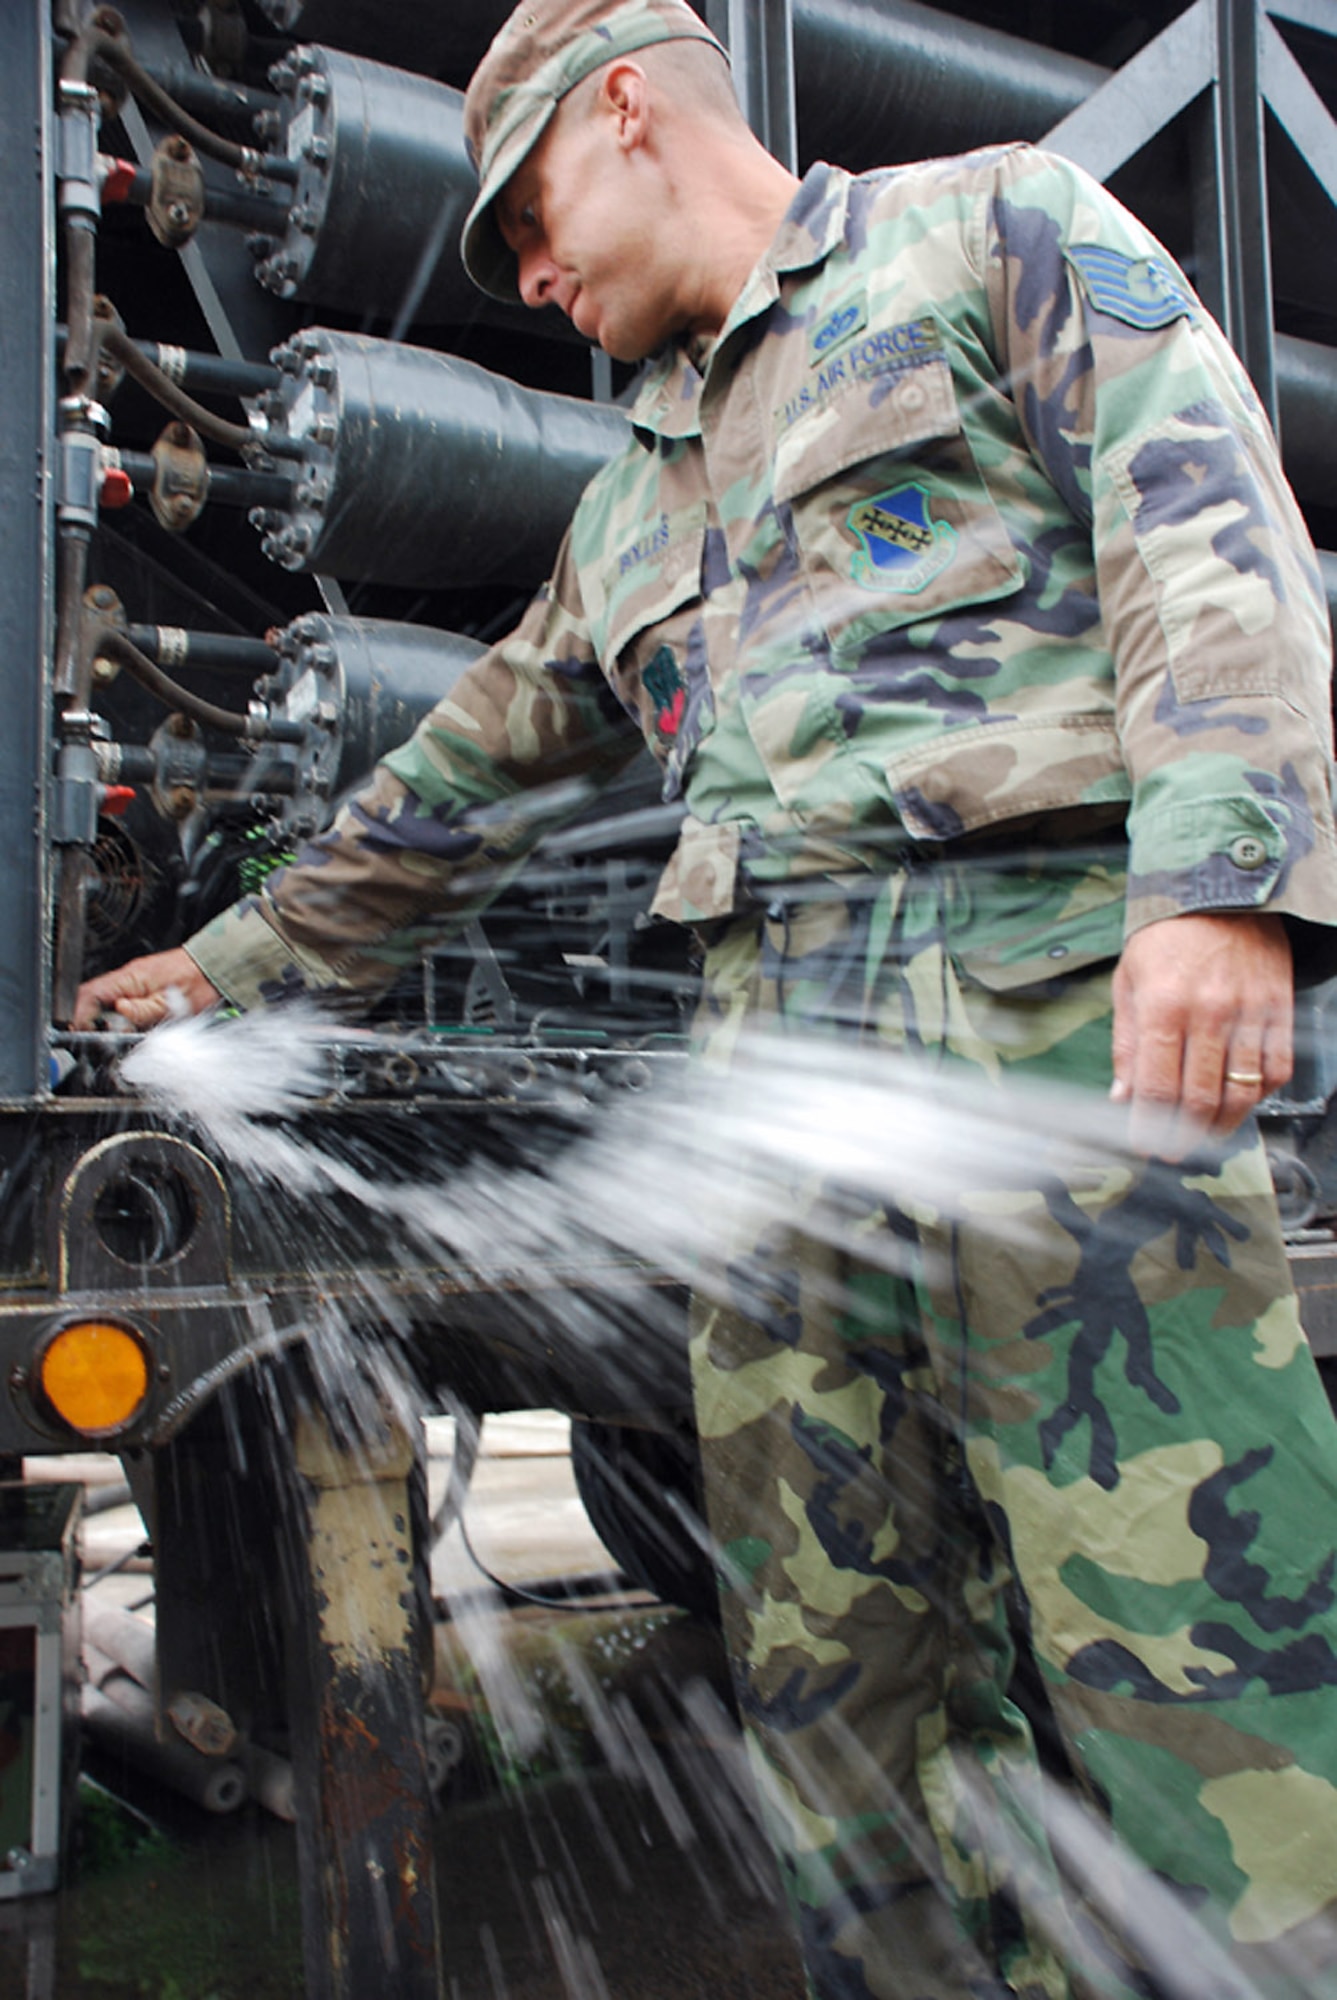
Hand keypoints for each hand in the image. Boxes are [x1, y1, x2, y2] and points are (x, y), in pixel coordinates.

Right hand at [72, 949, 220, 1030]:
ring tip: (117, 1037)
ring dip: (107, 1023)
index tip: (77, 1033)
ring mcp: (133, 983)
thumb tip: (118, 1013)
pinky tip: (132, 1028)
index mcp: (129, 978)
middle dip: (91, 1023)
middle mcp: (126, 979)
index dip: (78, 1015)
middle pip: (93, 1001)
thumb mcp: (171, 1004)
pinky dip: (122, 1019)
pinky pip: (122, 1005)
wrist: (215, 967)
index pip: (89, 994)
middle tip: (100, 1041)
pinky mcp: (142, 989)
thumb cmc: (198, 981)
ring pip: (106, 1005)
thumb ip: (142, 1011)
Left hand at [1110, 911, 1292, 1156]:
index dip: (1150, 1126)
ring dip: (1222, 1126)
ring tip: (1205, 1136)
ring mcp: (1249, 1013)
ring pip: (1241, 1092)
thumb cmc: (1166, 936)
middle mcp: (1209, 1013)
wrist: (1221, 891)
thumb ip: (1127, 1043)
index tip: (1144, 1144)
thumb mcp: (1128, 981)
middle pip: (1201, 1098)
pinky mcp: (1278, 1010)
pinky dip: (1259, 1096)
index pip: (1158, 1087)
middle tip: (1173, 1150)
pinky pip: (1276, 1069)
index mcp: (1163, 1006)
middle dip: (1184, 1136)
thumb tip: (1122, 1096)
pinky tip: (1240, 1102)